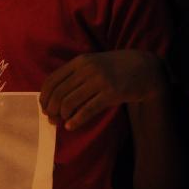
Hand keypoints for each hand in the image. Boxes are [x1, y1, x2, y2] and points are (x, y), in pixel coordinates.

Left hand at [40, 51, 167, 130]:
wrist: (145, 69)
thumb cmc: (113, 69)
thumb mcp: (92, 65)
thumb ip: (73, 76)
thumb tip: (51, 98)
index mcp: (79, 61)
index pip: (52, 80)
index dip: (44, 97)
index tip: (44, 107)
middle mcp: (87, 69)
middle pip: (59, 93)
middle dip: (51, 109)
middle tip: (51, 118)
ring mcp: (100, 80)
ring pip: (70, 102)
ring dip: (62, 116)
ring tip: (61, 122)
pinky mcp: (111, 93)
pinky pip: (87, 110)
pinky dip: (76, 121)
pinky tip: (71, 126)